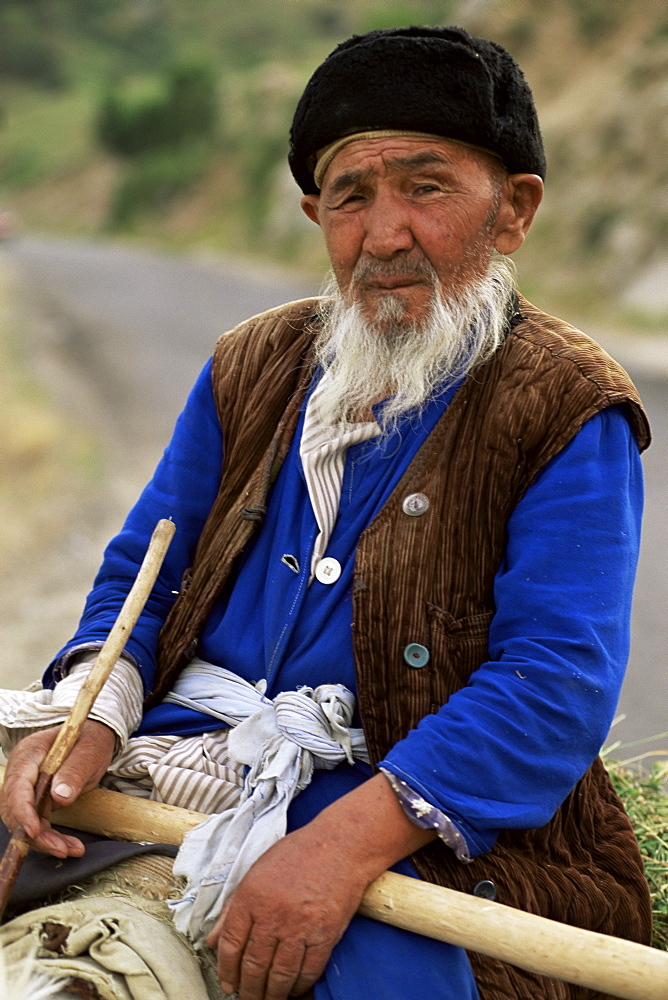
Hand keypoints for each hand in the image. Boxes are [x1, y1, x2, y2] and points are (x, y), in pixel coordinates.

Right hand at [0, 720, 115, 856]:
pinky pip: (37, 822)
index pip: (18, 785)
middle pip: (16, 808)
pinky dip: (50, 836)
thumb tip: (60, 796)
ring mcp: (26, 786)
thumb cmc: (91, 740)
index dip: (23, 810)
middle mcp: (21, 771)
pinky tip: (68, 845)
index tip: (35, 830)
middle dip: (35, 833)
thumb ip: (74, 771)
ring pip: (24, 821)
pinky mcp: (35, 800)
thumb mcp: (89, 752)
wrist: (94, 739)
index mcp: (30, 753)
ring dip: (44, 840)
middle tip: (60, 849)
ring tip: (70, 849)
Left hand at [206, 823, 367, 999]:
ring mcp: (300, 925)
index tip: (228, 984)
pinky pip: (308, 971)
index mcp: (251, 895)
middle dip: (248, 991)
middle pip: (254, 966)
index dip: (227, 970)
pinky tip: (294, 991)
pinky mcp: (325, 933)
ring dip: (272, 996)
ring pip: (280, 975)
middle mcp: (273, 913)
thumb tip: (213, 941)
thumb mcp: (257, 872)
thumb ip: (233, 908)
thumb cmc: (298, 854)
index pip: (231, 944)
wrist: (341, 845)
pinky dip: (300, 987)